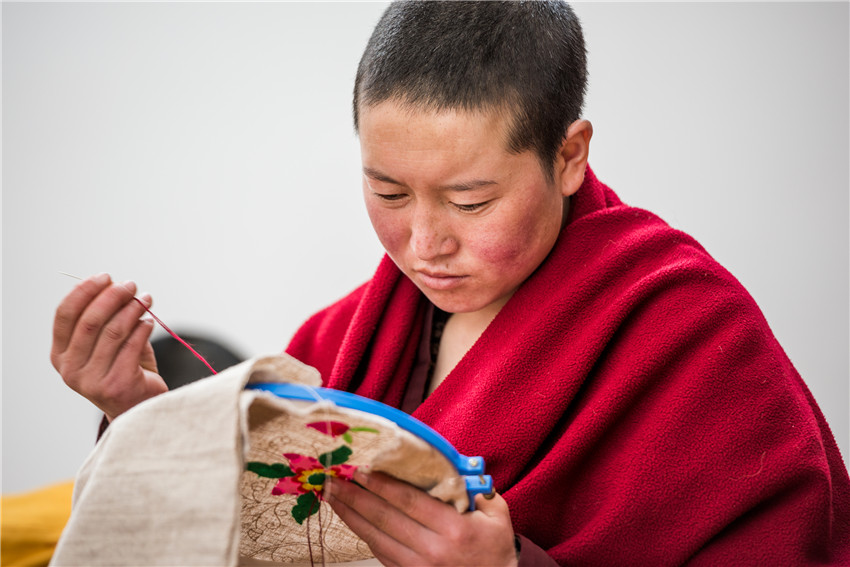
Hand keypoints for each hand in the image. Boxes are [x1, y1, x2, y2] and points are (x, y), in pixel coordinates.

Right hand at [51, 272, 166, 420]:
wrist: (138, 407)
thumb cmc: (122, 369)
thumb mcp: (105, 344)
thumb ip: (104, 319)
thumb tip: (112, 285)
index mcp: (60, 355)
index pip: (65, 315)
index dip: (84, 292)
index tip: (105, 277)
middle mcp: (71, 369)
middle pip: (90, 321)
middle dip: (112, 297)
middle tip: (131, 285)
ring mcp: (91, 380)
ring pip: (113, 331)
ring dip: (132, 309)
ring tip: (146, 299)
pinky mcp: (116, 385)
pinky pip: (132, 346)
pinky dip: (143, 329)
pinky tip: (150, 322)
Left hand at [325, 470, 517, 566]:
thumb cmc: (495, 546)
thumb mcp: (496, 513)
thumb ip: (475, 487)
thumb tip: (448, 461)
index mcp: (454, 529)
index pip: (408, 502)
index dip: (381, 485)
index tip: (361, 470)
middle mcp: (432, 550)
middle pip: (385, 519)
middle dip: (356, 498)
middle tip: (334, 480)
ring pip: (376, 538)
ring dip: (351, 516)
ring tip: (333, 497)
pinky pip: (380, 554)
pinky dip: (363, 535)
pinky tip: (351, 519)